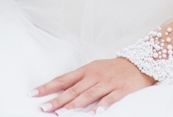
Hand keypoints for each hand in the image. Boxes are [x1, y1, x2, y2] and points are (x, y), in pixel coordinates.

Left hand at [33, 58, 153, 112]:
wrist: (139, 62)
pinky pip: (109, 100)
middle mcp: (94, 76)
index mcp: (85, 70)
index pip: (62, 79)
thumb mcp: (93, 69)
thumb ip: (79, 80)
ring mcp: (107, 83)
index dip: (47, 87)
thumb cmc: (112, 68)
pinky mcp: (120, 90)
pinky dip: (101, 107)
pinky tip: (94, 115)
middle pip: (73, 90)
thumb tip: (60, 90)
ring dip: (74, 105)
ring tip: (62, 113)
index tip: (33, 93)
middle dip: (57, 100)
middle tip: (44, 108)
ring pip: (88, 95)